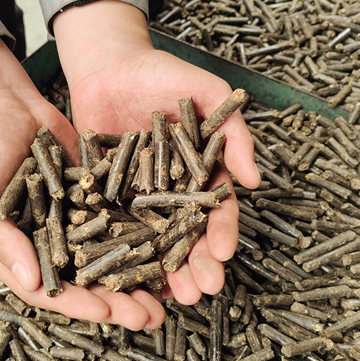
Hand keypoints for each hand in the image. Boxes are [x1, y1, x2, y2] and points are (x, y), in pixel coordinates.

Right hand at [0, 38, 164, 329]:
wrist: (6, 103)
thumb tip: (31, 282)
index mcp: (14, 252)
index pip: (47, 290)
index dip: (77, 304)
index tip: (106, 311)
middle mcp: (47, 244)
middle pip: (84, 284)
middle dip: (116, 303)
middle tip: (148, 318)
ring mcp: (73, 223)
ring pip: (108, 260)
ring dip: (134, 280)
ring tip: (165, 296)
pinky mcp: (94, 200)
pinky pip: (120, 225)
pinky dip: (141, 240)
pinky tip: (166, 250)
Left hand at [54, 1, 261, 304]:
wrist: (108, 64)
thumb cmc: (162, 73)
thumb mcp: (206, 93)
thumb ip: (233, 133)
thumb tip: (255, 181)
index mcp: (200, 174)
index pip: (217, 210)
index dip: (222, 233)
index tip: (223, 253)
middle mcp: (171, 193)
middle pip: (187, 236)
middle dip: (196, 265)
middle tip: (200, 290)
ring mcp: (137, 198)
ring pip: (152, 242)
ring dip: (163, 272)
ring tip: (171, 296)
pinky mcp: (104, 197)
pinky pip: (111, 229)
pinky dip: (118, 256)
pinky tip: (123, 279)